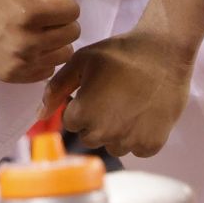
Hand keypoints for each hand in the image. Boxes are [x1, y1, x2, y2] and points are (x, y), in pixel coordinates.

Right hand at [0, 0, 84, 83]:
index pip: (73, 11)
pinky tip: (27, 42)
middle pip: (71, 33)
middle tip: (37, 12)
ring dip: (54, 39)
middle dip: (59, 19)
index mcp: (28, 13)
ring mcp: (17, 62)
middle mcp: (24, 43)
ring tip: (33, 27)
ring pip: (63, 53)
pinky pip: (47, 70)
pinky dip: (43, 56)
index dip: (60, 1)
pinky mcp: (11, 74)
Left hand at [41, 30, 197, 157]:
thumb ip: (56, 88)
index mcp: (83, 114)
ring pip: (113, 146)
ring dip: (117, 132)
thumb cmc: (121, 53)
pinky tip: (143, 115)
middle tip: (113, 97)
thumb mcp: (81, 61)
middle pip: (90, 137)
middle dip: (96, 121)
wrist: (163, 52)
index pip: (71, 122)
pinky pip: (137, 150)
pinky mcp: (151, 144)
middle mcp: (104, 133)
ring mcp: (129, 141)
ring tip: (129, 105)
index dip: (81, 105)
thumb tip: (40, 114)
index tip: (95, 91)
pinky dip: (139, 137)